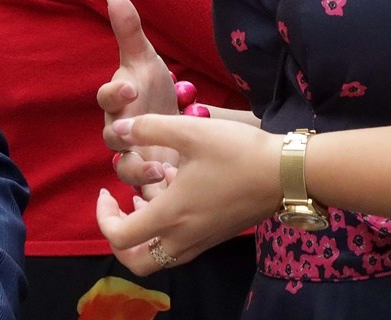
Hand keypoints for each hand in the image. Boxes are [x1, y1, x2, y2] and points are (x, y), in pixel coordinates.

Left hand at [94, 113, 280, 275]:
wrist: (288, 173)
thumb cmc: (238, 152)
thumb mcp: (191, 130)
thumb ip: (150, 128)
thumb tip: (119, 130)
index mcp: (171, 215)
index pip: (120, 237)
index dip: (103, 217)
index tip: (106, 191)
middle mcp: (183, 237)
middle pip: (137, 261)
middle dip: (120, 238)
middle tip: (120, 208)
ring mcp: (202, 240)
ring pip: (159, 255)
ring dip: (145, 232)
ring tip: (147, 195)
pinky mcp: (217, 236)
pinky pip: (180, 245)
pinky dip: (167, 227)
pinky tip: (177, 190)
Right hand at [98, 0, 179, 191]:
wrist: (169, 118)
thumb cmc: (150, 86)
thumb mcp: (145, 57)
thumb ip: (128, 28)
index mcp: (118, 101)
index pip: (106, 96)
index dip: (114, 93)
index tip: (130, 87)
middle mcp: (119, 130)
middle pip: (111, 137)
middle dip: (122, 137)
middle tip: (136, 136)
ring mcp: (130, 155)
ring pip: (123, 170)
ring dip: (138, 174)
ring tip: (159, 173)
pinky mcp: (145, 178)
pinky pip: (142, 191)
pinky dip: (153, 194)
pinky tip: (171, 190)